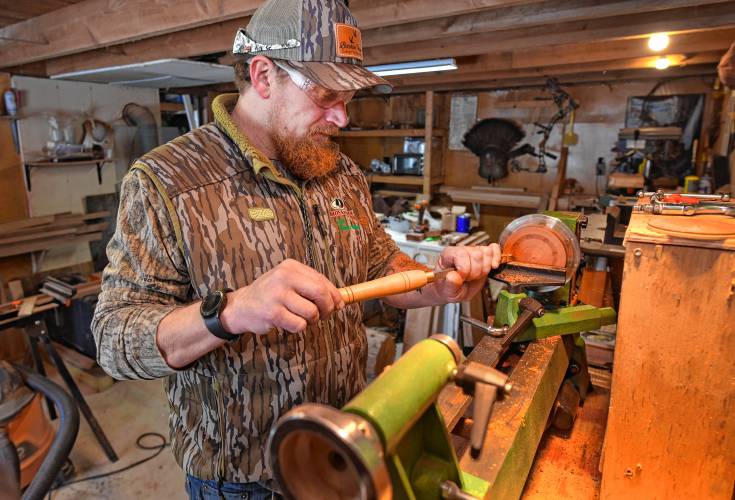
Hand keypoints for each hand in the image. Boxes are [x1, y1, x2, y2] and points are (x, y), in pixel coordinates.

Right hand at [220, 259, 343, 334]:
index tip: (337, 304)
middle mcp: (284, 277)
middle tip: (322, 315)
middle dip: (327, 308)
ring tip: (301, 318)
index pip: (322, 280)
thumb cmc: (271, 295)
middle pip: (320, 294)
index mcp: (290, 267)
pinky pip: (300, 325)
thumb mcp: (289, 282)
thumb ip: (313, 287)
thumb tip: (340, 301)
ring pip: (312, 312)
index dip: (334, 295)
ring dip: (311, 320)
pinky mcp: (273, 313)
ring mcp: (277, 295)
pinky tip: (289, 322)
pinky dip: (299, 327)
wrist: (241, 306)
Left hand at [431, 244, 500, 302]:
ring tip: (477, 275)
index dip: (464, 269)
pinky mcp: (484, 255)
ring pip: (486, 252)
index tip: (462, 278)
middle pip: (476, 254)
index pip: (461, 254)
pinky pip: (494, 248)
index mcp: (448, 255)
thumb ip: (449, 284)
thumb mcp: (446, 290)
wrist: (455, 290)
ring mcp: (473, 251)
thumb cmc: (449, 287)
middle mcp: (461, 250)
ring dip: (485, 268)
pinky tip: (493, 266)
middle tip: (470, 279)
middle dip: (476, 271)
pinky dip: (496, 257)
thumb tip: (453, 277)